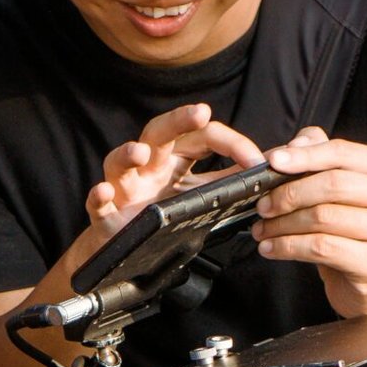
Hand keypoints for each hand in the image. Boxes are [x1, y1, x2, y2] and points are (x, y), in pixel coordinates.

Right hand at [84, 106, 264, 247]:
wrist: (127, 254)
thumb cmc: (162, 218)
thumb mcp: (198, 197)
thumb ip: (227, 181)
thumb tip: (269, 167)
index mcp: (174, 159)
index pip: (202, 136)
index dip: (231, 143)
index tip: (257, 162)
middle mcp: (147, 166)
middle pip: (159, 132)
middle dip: (178, 120)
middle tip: (201, 113)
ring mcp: (123, 188)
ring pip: (118, 161)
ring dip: (127, 154)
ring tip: (140, 153)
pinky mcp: (104, 215)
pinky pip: (96, 203)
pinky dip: (98, 197)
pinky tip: (104, 193)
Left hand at [252, 127, 366, 317]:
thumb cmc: (351, 230)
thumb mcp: (339, 191)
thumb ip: (319, 158)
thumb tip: (294, 144)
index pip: (342, 152)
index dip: (304, 155)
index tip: (273, 162)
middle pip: (333, 184)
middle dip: (289, 194)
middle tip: (262, 205)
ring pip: (323, 218)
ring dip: (282, 224)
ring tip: (262, 230)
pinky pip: (321, 248)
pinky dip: (288, 247)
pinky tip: (271, 248)